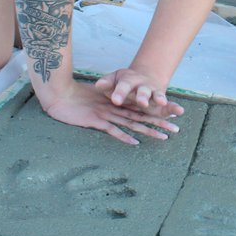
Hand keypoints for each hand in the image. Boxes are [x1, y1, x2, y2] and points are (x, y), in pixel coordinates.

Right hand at [40, 80, 181, 145]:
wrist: (59, 93)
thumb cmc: (75, 97)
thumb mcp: (95, 100)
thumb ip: (107, 104)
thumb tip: (117, 109)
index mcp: (116, 102)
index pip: (140, 108)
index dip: (156, 112)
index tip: (171, 116)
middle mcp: (115, 107)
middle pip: (141, 116)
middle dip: (160, 122)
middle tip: (177, 128)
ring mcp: (106, 113)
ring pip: (132, 123)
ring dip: (148, 131)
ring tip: (165, 137)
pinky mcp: (95, 120)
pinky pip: (112, 130)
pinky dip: (124, 136)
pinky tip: (135, 143)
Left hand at [95, 67, 184, 117]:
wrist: (145, 76)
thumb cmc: (124, 81)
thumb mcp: (114, 79)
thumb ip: (107, 83)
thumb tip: (98, 85)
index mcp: (128, 81)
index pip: (123, 86)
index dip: (119, 92)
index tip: (115, 99)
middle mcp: (142, 87)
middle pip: (142, 91)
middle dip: (142, 96)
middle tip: (141, 102)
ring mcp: (153, 93)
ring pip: (156, 95)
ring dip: (160, 98)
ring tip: (162, 102)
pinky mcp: (161, 101)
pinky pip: (168, 105)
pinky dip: (174, 108)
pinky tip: (180, 111)